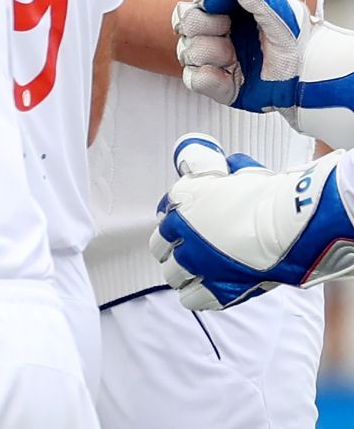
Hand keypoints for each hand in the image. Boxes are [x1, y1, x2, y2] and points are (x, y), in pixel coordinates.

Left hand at [150, 134, 353, 310]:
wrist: (292, 224)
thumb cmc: (268, 193)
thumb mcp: (233, 167)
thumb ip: (207, 163)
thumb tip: (194, 153)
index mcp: (181, 200)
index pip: (163, 213)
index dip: (175, 219)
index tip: (185, 224)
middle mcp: (181, 233)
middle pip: (160, 247)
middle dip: (173, 248)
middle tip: (190, 248)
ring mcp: (196, 263)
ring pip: (173, 274)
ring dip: (184, 272)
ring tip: (200, 271)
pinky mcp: (215, 288)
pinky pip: (193, 298)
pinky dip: (199, 294)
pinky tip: (210, 288)